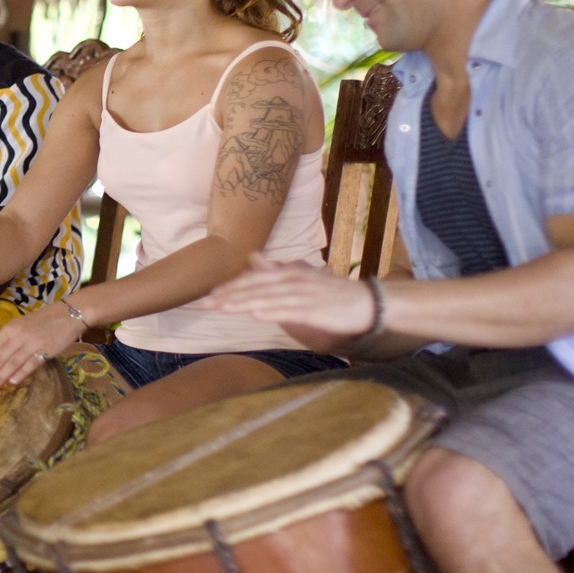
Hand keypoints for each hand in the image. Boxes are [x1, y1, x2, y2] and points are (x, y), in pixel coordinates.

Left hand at [0, 302, 82, 392]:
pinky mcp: (47, 349)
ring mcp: (33, 342)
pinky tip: (12, 382)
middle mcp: (18, 336)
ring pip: (12, 362)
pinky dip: (22, 372)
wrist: (68, 314)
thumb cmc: (40, 321)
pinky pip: (32, 362)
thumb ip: (0, 339)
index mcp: (9, 330)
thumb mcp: (17, 326)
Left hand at [198, 254, 374, 354]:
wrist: (368, 303)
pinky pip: (291, 311)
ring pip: (269, 298)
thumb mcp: (303, 278)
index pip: (254, 280)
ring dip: (244, 303)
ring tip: (222, 308)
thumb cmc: (332, 293)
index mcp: (289, 274)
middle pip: (256, 288)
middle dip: (229, 296)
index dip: (232, 287)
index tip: (210, 296)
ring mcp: (305, 295)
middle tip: (205, 304)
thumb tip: (254, 258)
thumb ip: (277, 271)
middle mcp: (294, 281)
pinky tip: (257, 315)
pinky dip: (273, 311)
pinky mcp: (317, 310)